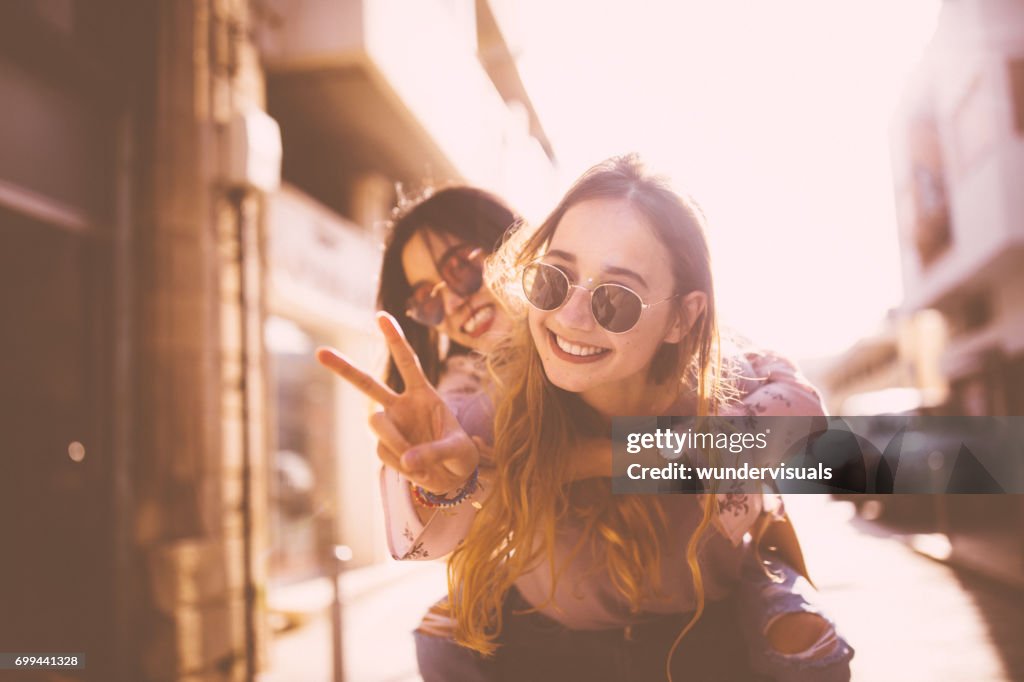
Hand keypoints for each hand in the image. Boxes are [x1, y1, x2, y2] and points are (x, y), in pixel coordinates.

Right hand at [316, 312, 479, 494]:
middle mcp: (402, 406)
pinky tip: (417, 470)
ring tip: (419, 463)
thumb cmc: (461, 456)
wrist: (454, 479)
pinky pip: (384, 453)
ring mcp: (391, 426)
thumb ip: (434, 452)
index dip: (395, 339)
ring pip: (376, 424)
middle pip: (368, 384)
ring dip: (395, 442)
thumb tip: (407, 460)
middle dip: (344, 368)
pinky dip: (400, 463)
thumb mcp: (458, 450)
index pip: (407, 362)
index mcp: (424, 394)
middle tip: (320, 352)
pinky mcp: (385, 448)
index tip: (381, 316)